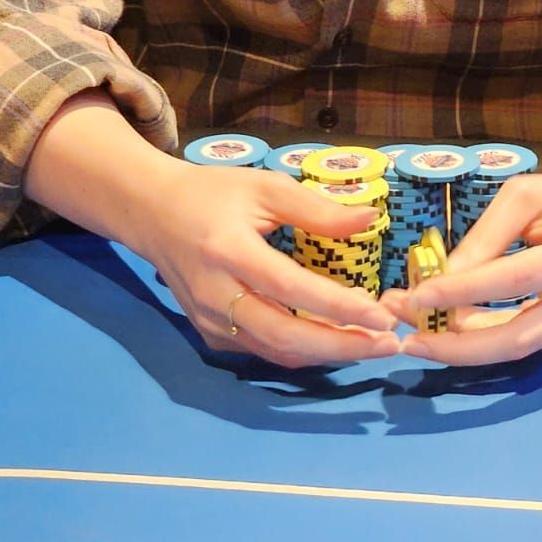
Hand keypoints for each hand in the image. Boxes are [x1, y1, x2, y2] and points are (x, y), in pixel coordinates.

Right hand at [144, 161, 399, 368]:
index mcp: (229, 250)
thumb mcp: (263, 187)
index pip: (290, 287)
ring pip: (276, 351)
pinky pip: (262, 351)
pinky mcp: (210, 335)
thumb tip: (370, 220)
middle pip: (285, 336)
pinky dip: (301, 350)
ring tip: (371, 344)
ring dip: (327, 354)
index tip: (381, 316)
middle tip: (389, 344)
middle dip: (342, 346)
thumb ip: (316, 208)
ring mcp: (210, 321)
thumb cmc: (212, 194)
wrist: (152, 214)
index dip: (338, 307)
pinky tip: (333, 339)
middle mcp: (216, 294)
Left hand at [386, 167, 541, 365]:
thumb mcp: (524, 196)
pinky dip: (484, 343)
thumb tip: (444, 276)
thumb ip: (487, 235)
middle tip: (409, 341)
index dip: (464, 291)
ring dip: (465, 349)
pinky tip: (449, 331)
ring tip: (416, 337)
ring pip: (518, 350)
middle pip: (518, 338)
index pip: (513, 279)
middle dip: (459, 346)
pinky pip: (524, 343)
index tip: (417, 296)